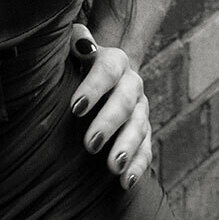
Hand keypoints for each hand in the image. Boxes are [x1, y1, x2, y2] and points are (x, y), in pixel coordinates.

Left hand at [68, 22, 151, 188]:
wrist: (102, 75)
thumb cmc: (76, 65)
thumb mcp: (72, 50)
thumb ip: (74, 43)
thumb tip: (78, 37)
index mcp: (114, 61)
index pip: (108, 70)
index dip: (93, 88)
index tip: (75, 108)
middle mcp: (131, 84)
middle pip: (125, 102)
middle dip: (109, 123)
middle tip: (91, 144)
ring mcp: (140, 110)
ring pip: (139, 127)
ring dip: (127, 147)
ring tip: (113, 166)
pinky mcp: (143, 133)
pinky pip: (146, 149)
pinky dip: (138, 166)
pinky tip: (127, 182)